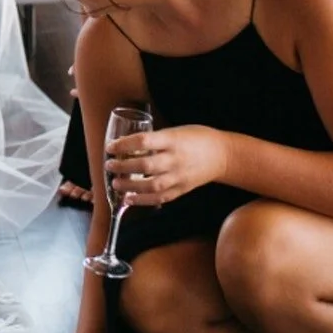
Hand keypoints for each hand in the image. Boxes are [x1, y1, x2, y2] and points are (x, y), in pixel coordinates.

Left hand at [105, 125, 227, 206]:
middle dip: (124, 166)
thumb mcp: (176, 131)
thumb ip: (155, 139)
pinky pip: (161, 198)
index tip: (111, 147)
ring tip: (115, 183)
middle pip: (146, 165)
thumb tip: (128, 143)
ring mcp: (180, 176)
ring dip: (130, 186)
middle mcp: (176, 159)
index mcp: (173, 140)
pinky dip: (144, 201)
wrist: (222, 155)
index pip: (144, 142)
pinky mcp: (182, 189)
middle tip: (109, 165)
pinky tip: (129, 200)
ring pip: (152, 185)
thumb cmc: (196, 138)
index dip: (125, 145)